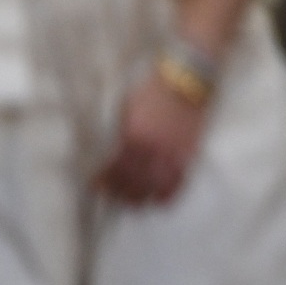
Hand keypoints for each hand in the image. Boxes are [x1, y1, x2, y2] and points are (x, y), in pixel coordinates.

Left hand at [95, 76, 205, 205]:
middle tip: (113, 199)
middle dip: (120, 193)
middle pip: (133, 181)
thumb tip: (110, 151)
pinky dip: (168, 194)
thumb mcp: (126, 109)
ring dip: (142, 198)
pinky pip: (179, 180)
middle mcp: (152, 148)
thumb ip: (121, 132)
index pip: (114, 167)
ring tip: (133, 205)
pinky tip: (159, 201)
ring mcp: (172, 152)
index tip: (96, 187)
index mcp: (132, 136)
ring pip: (155, 185)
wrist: (186, 79)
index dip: (104, 180)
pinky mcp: (189, 152)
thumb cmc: (152, 91)